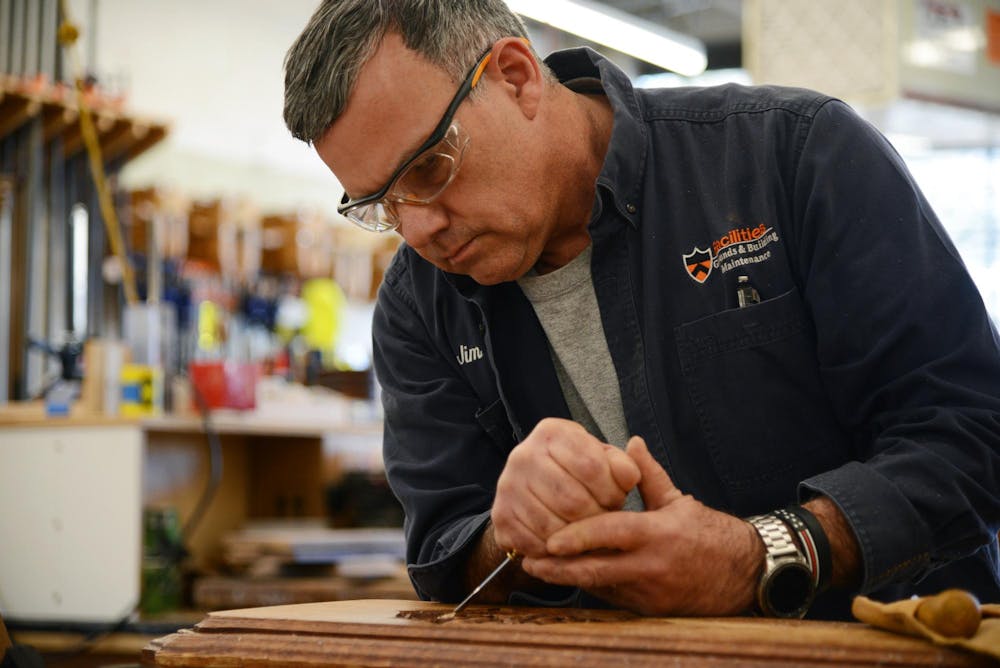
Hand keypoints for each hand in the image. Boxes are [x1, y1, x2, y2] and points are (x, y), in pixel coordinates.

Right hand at [491, 418, 640, 556]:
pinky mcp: (500, 516)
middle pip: (573, 501)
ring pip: (555, 527)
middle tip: (601, 520)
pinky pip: (536, 544)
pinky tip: (565, 542)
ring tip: (585, 531)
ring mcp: (507, 485)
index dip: (612, 491)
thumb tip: (630, 477)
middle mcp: (523, 454)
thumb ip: (624, 466)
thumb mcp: (604, 460)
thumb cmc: (578, 473)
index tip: (615, 499)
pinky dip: (556, 551)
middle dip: (596, 518)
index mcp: (552, 433)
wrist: (535, 489)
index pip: (592, 467)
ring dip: (578, 538)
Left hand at [520, 436, 761, 615]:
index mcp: (657, 534)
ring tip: (541, 569)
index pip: (609, 534)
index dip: (577, 538)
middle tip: (530, 562)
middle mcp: (652, 566)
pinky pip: (614, 598)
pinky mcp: (652, 609)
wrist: (744, 574)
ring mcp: (651, 592)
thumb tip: (631, 441)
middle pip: (595, 570)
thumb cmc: (709, 533)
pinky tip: (572, 577)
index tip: (549, 540)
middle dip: (559, 569)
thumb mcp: (678, 500)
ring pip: (600, 586)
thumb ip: (648, 474)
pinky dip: (593, 586)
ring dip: (571, 579)